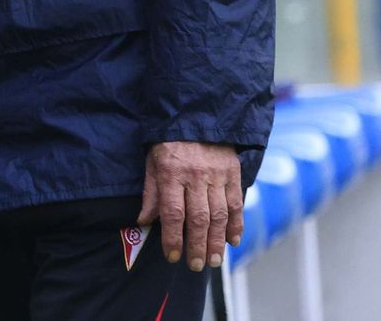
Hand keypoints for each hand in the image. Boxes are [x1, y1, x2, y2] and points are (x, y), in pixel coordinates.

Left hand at [137, 141, 243, 271]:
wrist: (196, 115)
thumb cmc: (169, 143)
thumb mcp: (152, 162)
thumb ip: (151, 193)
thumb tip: (143, 221)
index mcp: (171, 173)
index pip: (172, 212)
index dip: (173, 237)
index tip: (172, 256)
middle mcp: (195, 176)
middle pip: (198, 218)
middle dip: (197, 246)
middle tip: (195, 265)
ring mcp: (216, 175)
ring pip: (219, 215)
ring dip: (217, 241)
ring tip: (213, 261)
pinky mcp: (232, 173)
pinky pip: (236, 203)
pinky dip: (236, 224)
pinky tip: (232, 241)